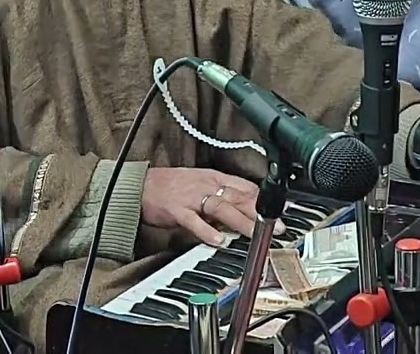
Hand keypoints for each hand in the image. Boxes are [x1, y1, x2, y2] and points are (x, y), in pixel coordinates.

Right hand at [141, 167, 283, 246]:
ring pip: (221, 208)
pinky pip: (194, 221)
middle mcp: (206, 185)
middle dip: (259, 212)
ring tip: (255, 235)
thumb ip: (221, 195)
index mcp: (213, 178)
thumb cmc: (169, 186)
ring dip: (241, 222)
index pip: (245, 187)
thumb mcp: (200, 184)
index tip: (279, 212)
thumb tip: (242, 209)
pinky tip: (219, 241)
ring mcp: (191, 197)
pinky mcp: (177, 210)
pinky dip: (207, 231)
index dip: (264, 200)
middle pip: (238, 197)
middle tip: (276, 227)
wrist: (140, 186)